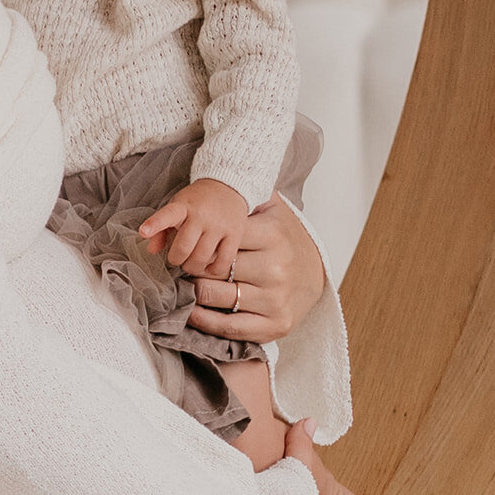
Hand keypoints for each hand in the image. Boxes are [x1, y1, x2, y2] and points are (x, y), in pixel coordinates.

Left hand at [138, 178, 248, 277]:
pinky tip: (208, 268)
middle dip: (176, 259)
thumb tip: (151, 250)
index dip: (155, 224)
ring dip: (192, 266)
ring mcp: (219, 226)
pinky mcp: (235, 234)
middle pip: (184, 247)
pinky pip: (223, 261)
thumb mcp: (177, 207)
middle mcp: (201, 215)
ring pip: (202, 257)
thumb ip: (161, 228)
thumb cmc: (197, 201)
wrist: (228, 186)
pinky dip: (213, 270)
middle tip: (176, 258)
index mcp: (183, 206)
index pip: (167, 215)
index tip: (143, 231)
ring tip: (190, 263)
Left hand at [182, 191, 325, 345]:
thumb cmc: (284, 238)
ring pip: (218, 296)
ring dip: (193, 291)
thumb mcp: (273, 210)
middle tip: (178, 264)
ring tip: (181, 284)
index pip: (222, 236)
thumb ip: (248, 193)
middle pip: (215, 267)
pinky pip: (229, 326)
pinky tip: (190, 311)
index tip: (183, 239)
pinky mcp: (274, 325)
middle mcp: (276, 268)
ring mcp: (275, 299)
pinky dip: (204, 320)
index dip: (197, 238)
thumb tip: (225, 168)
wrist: (316, 275)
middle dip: (191, 266)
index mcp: (274, 235)